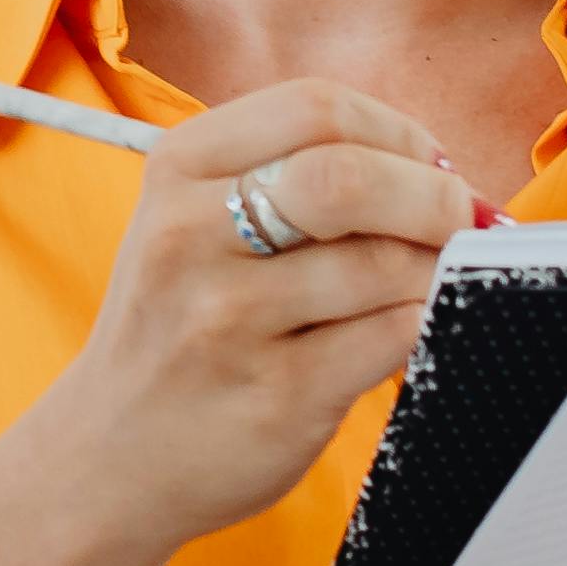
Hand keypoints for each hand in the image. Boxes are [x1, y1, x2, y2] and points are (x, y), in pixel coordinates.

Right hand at [26, 81, 478, 553]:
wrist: (108, 457)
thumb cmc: (177, 329)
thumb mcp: (195, 223)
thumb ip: (296, 177)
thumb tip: (441, 175)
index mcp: (178, 170)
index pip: (316, 108)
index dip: (397, 132)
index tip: (426, 166)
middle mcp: (191, 236)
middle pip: (348, 177)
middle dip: (431, 197)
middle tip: (459, 221)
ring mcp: (229, 320)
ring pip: (384, 264)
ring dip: (434, 270)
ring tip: (423, 284)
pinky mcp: (278, 394)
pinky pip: (393, 337)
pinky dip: (423, 326)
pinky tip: (402, 331)